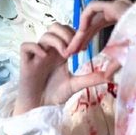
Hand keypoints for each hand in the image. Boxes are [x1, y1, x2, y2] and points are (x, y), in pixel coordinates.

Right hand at [13, 0, 132, 113]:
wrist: (39, 107)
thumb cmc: (55, 95)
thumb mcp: (75, 85)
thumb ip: (90, 78)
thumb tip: (110, 76)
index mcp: (60, 53)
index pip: (66, 32)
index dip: (75, 34)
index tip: (84, 48)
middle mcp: (49, 50)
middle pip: (54, 27)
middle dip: (66, 33)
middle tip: (74, 49)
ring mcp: (37, 55)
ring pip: (44, 35)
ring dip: (56, 41)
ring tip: (65, 55)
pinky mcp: (25, 62)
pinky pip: (26, 46)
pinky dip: (36, 48)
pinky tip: (44, 57)